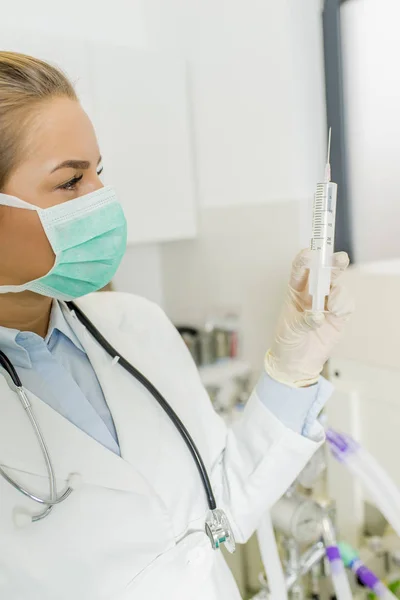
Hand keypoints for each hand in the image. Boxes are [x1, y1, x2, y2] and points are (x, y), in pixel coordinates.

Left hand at [265, 249, 353, 387]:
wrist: (297, 363)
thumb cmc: (288, 342)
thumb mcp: (290, 330)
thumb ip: (304, 321)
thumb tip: (317, 315)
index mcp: (295, 292)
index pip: (299, 271)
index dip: (304, 260)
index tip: (308, 252)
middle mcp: (312, 294)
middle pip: (324, 273)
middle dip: (332, 263)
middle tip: (339, 258)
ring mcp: (327, 304)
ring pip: (338, 287)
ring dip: (339, 291)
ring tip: (333, 305)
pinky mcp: (339, 316)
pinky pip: (346, 304)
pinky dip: (345, 304)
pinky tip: (337, 312)